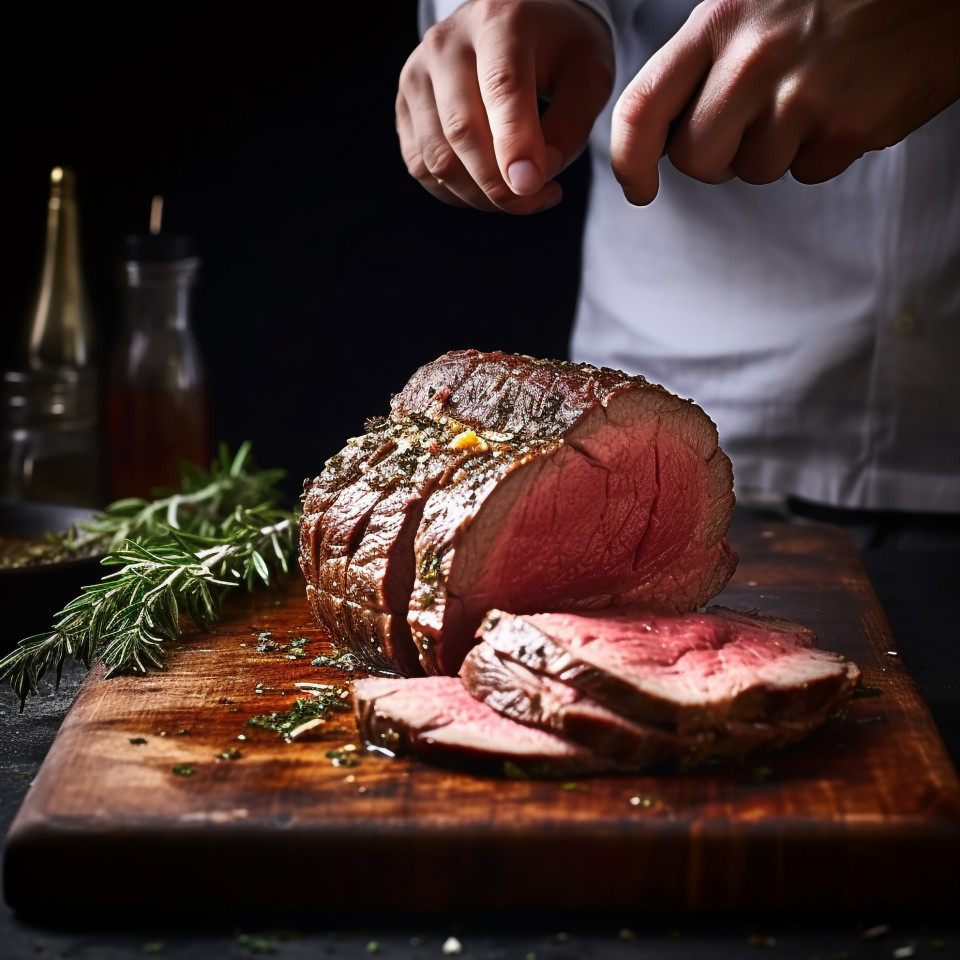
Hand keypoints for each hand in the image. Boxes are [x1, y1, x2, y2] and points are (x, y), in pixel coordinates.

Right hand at [396, 0, 613, 212]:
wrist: (517, 24)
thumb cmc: (559, 50)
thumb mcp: (589, 76)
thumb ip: (570, 127)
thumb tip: (528, 181)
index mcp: (499, 19)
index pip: (501, 89)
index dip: (515, 146)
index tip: (533, 187)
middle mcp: (447, 43)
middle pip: (463, 132)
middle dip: (501, 186)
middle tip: (539, 199)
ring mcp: (418, 74)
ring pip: (438, 159)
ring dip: (481, 195)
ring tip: (519, 192)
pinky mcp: (405, 105)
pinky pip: (422, 168)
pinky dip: (457, 192)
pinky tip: (488, 185)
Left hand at [611, 0, 959, 204]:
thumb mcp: (754, 4)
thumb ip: (705, 60)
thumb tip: (661, 131)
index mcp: (720, 21)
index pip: (641, 108)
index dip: (628, 161)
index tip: (638, 187)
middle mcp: (753, 59)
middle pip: (695, 159)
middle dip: (716, 156)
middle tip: (752, 121)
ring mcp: (802, 96)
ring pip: (752, 172)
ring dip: (775, 150)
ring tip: (812, 93)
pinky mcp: (847, 127)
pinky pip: (807, 173)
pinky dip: (822, 150)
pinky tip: (844, 102)